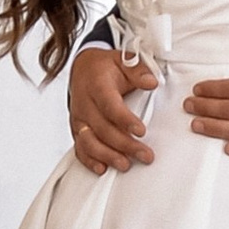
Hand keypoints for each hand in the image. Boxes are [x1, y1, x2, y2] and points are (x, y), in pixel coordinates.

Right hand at [69, 42, 155, 175]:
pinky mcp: (77, 129)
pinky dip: (89, 160)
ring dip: (108, 156)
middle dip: (124, 145)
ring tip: (125, 164)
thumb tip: (151, 82)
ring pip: (89, 142)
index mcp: (97, 85)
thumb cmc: (104, 68)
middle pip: (102, 129)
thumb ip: (138, 70)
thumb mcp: (123, 60)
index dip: (125, 120)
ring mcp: (79, 119)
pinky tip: (102, 168)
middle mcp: (85, 104)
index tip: (141, 130)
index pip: (109, 105)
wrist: (82, 69)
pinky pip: (80, 148)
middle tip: (145, 154)